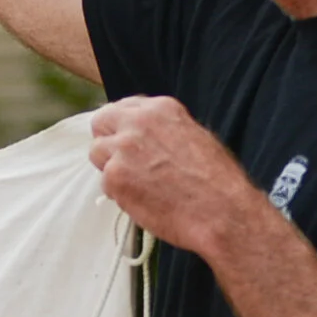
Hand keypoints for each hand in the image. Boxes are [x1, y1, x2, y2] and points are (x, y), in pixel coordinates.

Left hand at [88, 97, 263, 261]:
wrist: (219, 210)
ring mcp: (122, 149)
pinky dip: (118, 193)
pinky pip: (104, 183)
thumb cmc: (216, 181)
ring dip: (110, 167)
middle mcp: (138, 122)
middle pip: (101, 122)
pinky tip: (141, 200)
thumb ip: (164, 131)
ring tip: (136, 184)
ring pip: (97, 153)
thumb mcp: (194, 137)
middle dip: (107, 140)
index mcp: (161, 108)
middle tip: (119, 160)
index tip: (124, 138)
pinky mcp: (114, 177)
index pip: (124, 106)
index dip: (122, 125)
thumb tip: (147, 140)